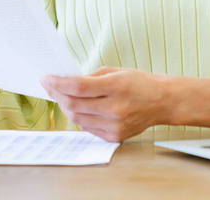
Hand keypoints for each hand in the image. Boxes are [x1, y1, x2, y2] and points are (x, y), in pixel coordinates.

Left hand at [41, 67, 169, 142]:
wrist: (162, 101)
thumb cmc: (139, 83)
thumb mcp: (115, 72)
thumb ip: (91, 78)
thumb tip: (66, 83)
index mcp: (116, 87)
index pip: (78, 87)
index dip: (58, 84)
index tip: (47, 79)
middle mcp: (115, 108)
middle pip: (75, 105)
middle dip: (57, 95)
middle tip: (50, 87)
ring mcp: (115, 125)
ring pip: (78, 119)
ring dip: (66, 107)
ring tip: (62, 97)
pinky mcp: (115, 137)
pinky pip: (88, 128)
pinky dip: (80, 117)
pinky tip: (78, 108)